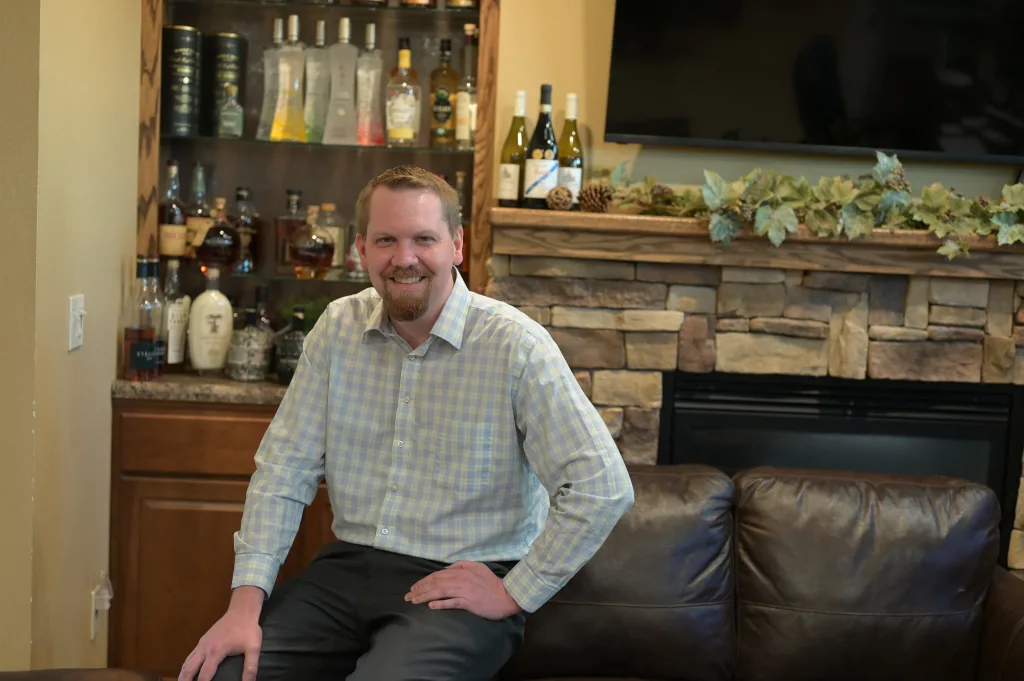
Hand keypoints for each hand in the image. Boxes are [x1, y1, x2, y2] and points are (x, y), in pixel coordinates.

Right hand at [179, 587, 264, 680]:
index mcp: (216, 652)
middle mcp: (205, 648)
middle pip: (189, 669)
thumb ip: (251, 667)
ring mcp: (202, 643)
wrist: (242, 610)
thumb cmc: (248, 629)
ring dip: (183, 674)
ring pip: (187, 662)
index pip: (204, 675)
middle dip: (185, 680)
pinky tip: (188, 670)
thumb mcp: (253, 648)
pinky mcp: (203, 639)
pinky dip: (186, 665)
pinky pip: (190, 655)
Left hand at [405, 560, 521, 619]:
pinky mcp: (468, 602)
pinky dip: (440, 603)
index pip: (438, 574)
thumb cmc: (491, 582)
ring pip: (440, 592)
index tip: (414, 587)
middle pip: (436, 582)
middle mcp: (461, 579)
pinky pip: (451, 602)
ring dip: (425, 596)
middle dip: (420, 589)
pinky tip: (430, 605)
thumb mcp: (477, 567)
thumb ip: (461, 565)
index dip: (424, 581)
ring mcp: (464, 591)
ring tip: (414, 601)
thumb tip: (447, 568)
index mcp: (462, 570)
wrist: (506, 596)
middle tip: (408, 596)